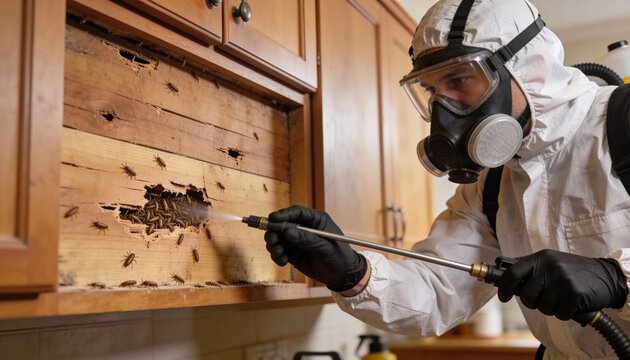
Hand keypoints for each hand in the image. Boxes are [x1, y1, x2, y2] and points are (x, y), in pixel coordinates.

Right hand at [263, 205, 366, 291]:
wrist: (342, 276)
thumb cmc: (339, 257)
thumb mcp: (326, 248)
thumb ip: (308, 240)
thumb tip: (288, 232)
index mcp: (316, 220)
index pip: (297, 212)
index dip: (284, 214)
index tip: (272, 219)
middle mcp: (304, 228)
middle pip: (283, 224)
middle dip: (274, 232)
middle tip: (272, 241)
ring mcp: (297, 241)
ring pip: (278, 238)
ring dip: (274, 245)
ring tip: (278, 254)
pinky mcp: (293, 253)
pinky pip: (279, 251)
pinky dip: (277, 256)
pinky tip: (282, 261)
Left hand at [497, 249, 627, 319]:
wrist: (605, 275)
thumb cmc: (572, 272)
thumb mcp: (549, 262)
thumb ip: (529, 269)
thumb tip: (502, 275)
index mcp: (540, 258)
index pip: (512, 273)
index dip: (504, 288)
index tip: (503, 297)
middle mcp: (549, 266)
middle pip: (527, 296)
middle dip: (535, 302)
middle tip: (547, 298)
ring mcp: (562, 279)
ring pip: (544, 307)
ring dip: (552, 308)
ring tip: (563, 298)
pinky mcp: (574, 293)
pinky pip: (560, 313)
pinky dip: (566, 313)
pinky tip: (572, 303)